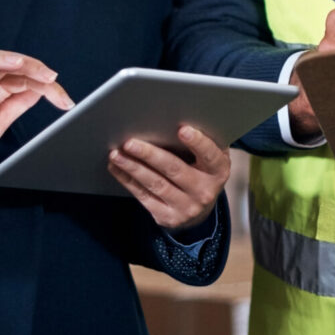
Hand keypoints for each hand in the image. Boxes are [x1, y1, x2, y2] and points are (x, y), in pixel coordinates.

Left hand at [108, 124, 230, 229]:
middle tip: (130, 142)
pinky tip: (116, 167)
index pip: (210, 156)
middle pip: (175, 170)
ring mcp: (186, 207)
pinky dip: (127, 180)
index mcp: (218, 172)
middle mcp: (204, 192)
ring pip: (155, 184)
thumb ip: (201, 142)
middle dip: (150, 155)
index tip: (182, 129)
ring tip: (116, 154)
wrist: (199, 209)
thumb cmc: (202, 171)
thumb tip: (177, 117)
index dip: (198, 143)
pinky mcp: (167, 217)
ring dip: (132, 167)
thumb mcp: (210, 157)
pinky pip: (143, 197)